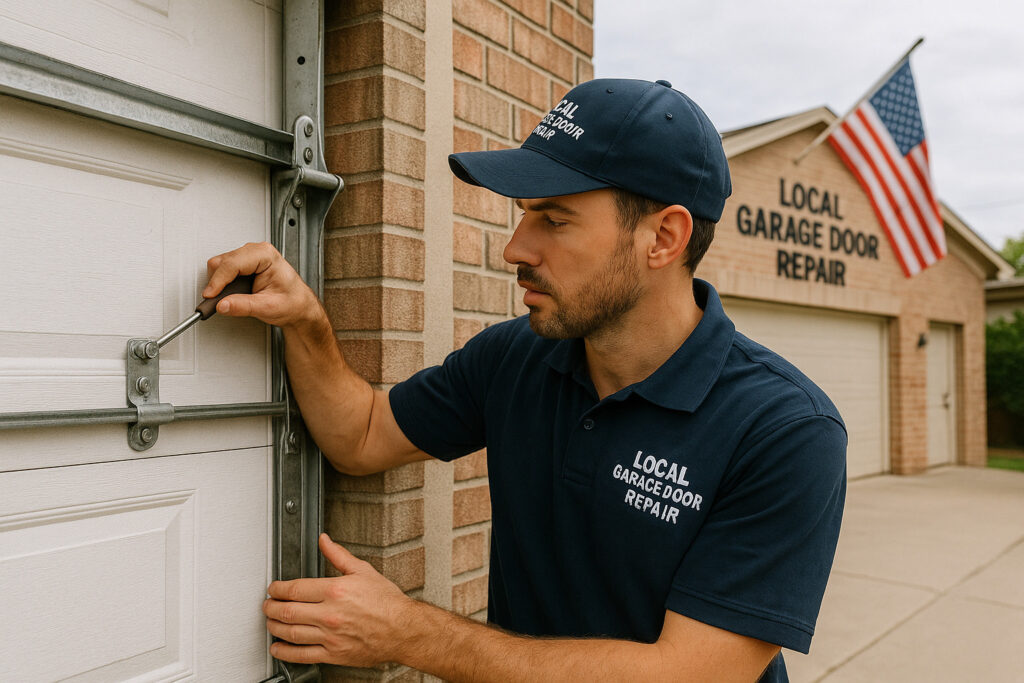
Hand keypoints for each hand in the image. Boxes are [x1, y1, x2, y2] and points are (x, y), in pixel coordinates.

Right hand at [204, 242, 319, 329]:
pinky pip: (223, 269)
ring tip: (225, 298)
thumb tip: (222, 305)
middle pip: (223, 262)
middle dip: (217, 282)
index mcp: (266, 255)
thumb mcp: (268, 307)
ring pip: (220, 264)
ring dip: (218, 282)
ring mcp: (249, 256)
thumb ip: (243, 306)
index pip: (233, 263)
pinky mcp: (244, 264)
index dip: (218, 281)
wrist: (299, 306)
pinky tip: (228, 293)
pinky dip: (221, 282)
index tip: (210, 295)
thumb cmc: (292, 301)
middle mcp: (256, 251)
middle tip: (216, 300)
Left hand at [263, 533, 414, 666]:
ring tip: (270, 622)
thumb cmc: (386, 602)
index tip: (273, 589)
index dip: (277, 589)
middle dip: (271, 607)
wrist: (403, 629)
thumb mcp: (363, 571)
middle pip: (288, 611)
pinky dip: (285, 652)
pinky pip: (302, 655)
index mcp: (335, 590)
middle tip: (267, 605)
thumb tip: (324, 540)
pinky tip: (278, 648)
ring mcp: (330, 635)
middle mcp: (330, 613)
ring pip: (291, 632)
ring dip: (274, 627)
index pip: (294, 589)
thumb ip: (338, 555)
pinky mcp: (333, 653)